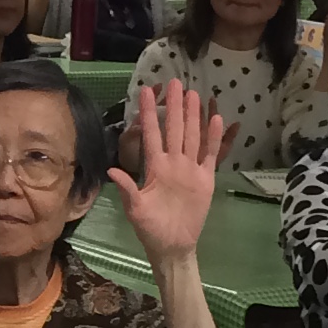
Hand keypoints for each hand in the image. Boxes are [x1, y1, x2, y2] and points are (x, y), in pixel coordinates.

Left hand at [107, 80, 228, 261]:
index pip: (151, 134)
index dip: (149, 113)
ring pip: (192, 136)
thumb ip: (127, 189)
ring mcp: (190, 169)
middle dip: (174, 106)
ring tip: (194, 94)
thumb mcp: (136, 209)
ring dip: (193, 116)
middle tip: (175, 82)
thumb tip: (112, 170)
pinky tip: (215, 120)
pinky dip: (213, 138)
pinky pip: (210, 155)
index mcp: (155, 167)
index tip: (145, 91)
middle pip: (174, 129)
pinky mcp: (205, 179)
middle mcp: (172, 163)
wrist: (173, 245)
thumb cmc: (150, 228)